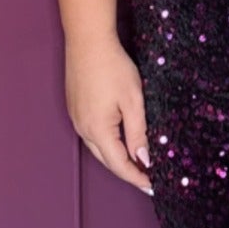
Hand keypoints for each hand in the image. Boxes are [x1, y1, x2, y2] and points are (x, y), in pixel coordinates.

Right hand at [64, 34, 154, 193]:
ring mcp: (76, 119)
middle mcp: (83, 129)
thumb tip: (143, 159)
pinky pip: (92, 134)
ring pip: (98, 148)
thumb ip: (138, 133)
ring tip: (137, 163)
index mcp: (98, 130)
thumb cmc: (113, 67)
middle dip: (127, 171)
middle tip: (147, 178)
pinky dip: (107, 143)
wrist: (88, 41)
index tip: (152, 186)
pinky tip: (119, 141)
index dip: (137, 177)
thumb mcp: (133, 101)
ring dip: (116, 158)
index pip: (120, 164)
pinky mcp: (75, 108)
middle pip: (107, 160)